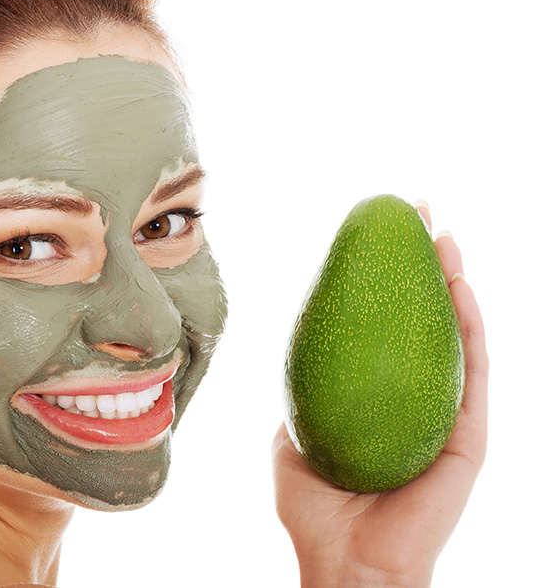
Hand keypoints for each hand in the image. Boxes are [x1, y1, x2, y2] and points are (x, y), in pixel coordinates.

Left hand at [272, 202, 488, 586]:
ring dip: (452, 281)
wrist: (346, 565)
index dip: (383, 283)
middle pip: (425, 321)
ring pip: (456, 336)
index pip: (384, 331)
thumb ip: (299, 403)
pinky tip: (460, 287)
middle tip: (416, 213)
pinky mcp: (470, 435)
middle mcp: (417, 401)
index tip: (376, 235)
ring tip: (441, 234)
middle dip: (423, 264)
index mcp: (381, 401)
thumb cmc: (317, 513)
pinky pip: (472, 372)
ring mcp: (446, 415)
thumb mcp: (292, 444)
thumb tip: (293, 364)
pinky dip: (469, 327)